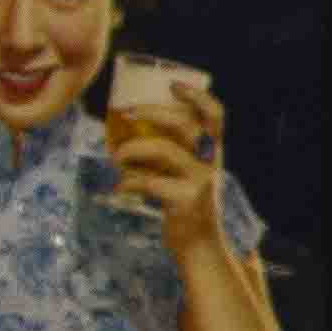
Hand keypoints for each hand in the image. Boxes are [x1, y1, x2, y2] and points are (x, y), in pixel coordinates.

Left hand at [104, 74, 230, 252]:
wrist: (201, 246)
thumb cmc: (186, 204)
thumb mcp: (187, 172)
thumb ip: (171, 150)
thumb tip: (127, 126)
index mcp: (211, 151)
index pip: (215, 115)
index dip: (196, 96)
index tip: (172, 84)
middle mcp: (210, 162)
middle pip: (186, 124)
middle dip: (152, 112)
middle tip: (126, 113)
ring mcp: (200, 181)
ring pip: (165, 149)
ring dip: (132, 148)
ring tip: (116, 156)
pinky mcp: (185, 201)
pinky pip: (150, 182)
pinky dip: (129, 181)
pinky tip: (120, 186)